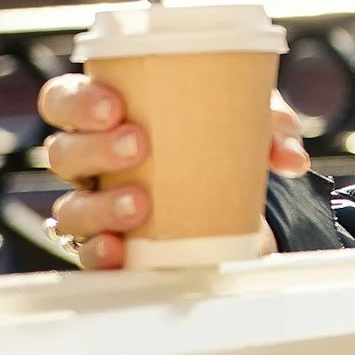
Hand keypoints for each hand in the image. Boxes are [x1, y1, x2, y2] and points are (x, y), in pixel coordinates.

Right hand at [37, 72, 309, 270]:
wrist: (230, 195)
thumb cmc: (220, 138)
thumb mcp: (248, 118)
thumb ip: (272, 127)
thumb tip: (291, 158)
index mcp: (107, 114)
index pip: (65, 100)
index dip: (78, 102)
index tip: (113, 105)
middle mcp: (90, 160)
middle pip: (63, 152)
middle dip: (94, 148)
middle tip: (137, 145)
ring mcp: (94, 205)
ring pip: (70, 208)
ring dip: (101, 206)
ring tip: (140, 204)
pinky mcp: (108, 244)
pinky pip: (89, 254)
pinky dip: (101, 254)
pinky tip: (120, 251)